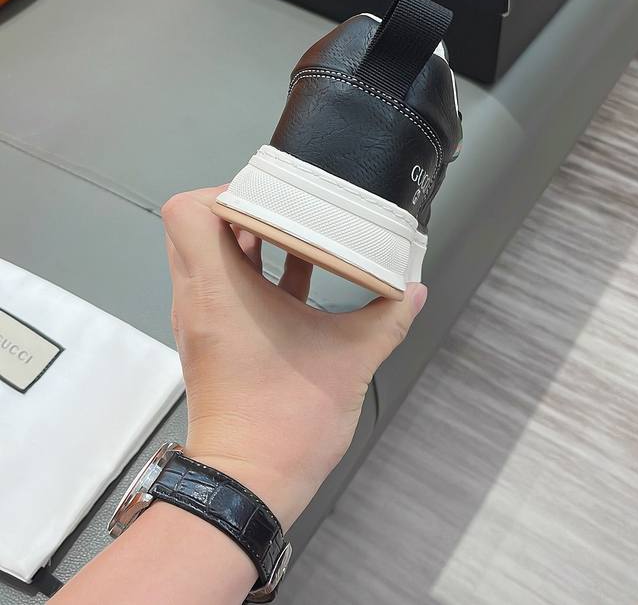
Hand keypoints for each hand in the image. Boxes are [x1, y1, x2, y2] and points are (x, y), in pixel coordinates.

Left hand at [161, 187, 427, 530]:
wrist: (249, 482)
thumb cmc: (285, 421)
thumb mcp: (349, 360)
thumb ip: (387, 319)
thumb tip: (413, 292)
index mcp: (219, 291)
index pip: (188, 212)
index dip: (225, 191)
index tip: (269, 196)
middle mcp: (198, 299)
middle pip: (195, 226)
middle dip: (239, 209)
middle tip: (283, 208)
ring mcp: (200, 319)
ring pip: (206, 255)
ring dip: (244, 239)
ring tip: (293, 234)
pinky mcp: (210, 338)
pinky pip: (218, 284)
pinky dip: (248, 270)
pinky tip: (295, 276)